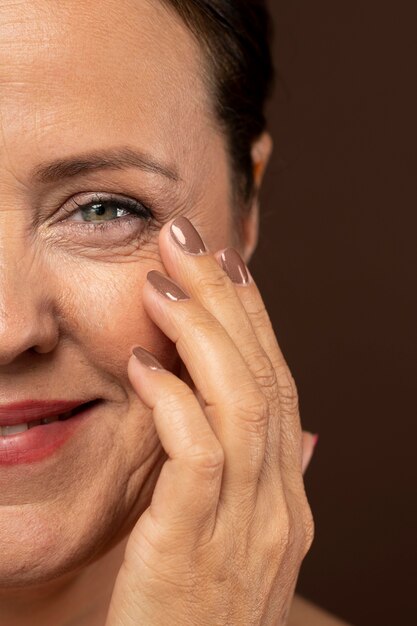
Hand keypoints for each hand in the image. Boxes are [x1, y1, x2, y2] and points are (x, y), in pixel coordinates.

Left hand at [105, 216, 315, 625]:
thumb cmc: (188, 610)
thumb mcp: (233, 538)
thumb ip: (256, 478)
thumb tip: (283, 425)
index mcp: (285, 496)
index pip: (277, 384)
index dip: (254, 319)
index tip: (228, 267)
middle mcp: (279, 503)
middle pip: (263, 376)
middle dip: (229, 300)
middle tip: (192, 240)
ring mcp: (247, 526)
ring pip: (242, 402)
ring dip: (202, 334)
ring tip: (163, 283)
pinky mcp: (196, 547)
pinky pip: (198, 455)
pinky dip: (173, 402)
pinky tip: (141, 366)